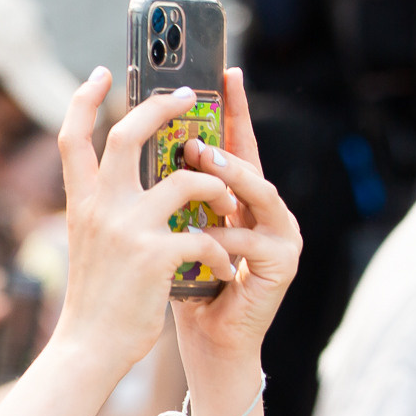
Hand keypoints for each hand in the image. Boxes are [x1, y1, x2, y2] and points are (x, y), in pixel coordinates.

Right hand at [54, 68, 241, 376]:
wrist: (89, 347)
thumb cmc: (96, 300)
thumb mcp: (89, 243)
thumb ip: (103, 209)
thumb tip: (126, 182)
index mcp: (82, 203)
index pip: (72, 137)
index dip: (84, 99)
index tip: (100, 73)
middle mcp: (100, 208)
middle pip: (127, 134)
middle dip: (161, 108)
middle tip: (188, 98)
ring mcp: (127, 229)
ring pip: (186, 181)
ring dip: (217, 188)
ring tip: (228, 205)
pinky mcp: (155, 256)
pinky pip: (204, 236)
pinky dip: (219, 251)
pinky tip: (220, 270)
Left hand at [171, 68, 302, 362]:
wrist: (209, 343)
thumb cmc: (184, 286)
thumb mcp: (169, 231)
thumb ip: (167, 193)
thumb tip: (132, 144)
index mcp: (238, 199)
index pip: (234, 145)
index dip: (230, 109)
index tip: (223, 72)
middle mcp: (265, 211)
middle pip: (251, 162)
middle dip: (226, 141)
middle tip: (195, 130)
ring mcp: (281, 236)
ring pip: (260, 193)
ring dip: (228, 178)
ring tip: (201, 163)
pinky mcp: (282, 265)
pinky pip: (250, 240)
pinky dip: (222, 237)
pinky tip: (199, 237)